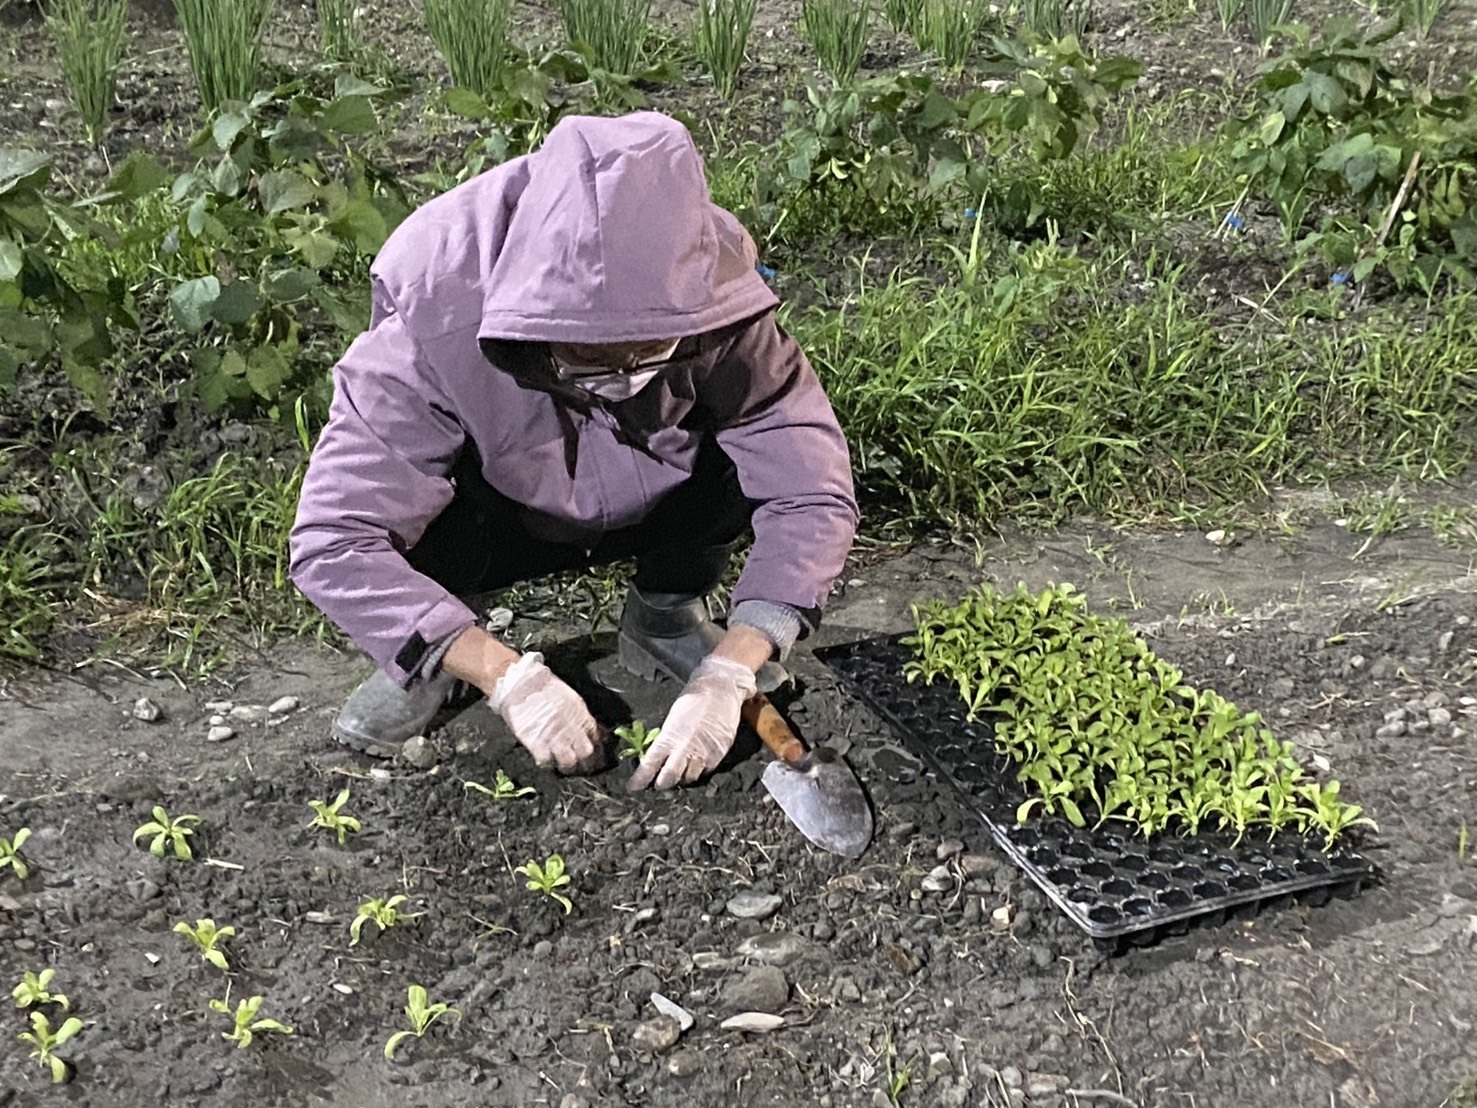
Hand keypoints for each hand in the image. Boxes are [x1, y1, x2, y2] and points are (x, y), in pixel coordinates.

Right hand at [489, 653, 603, 773]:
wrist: (523, 683)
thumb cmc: (546, 688)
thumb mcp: (572, 700)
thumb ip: (581, 717)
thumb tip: (592, 731)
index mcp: (582, 716)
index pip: (598, 738)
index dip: (599, 750)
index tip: (598, 757)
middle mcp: (571, 728)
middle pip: (586, 753)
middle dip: (587, 762)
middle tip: (583, 766)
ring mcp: (554, 737)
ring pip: (570, 761)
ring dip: (568, 766)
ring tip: (564, 766)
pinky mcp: (536, 742)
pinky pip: (546, 761)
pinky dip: (547, 763)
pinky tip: (546, 760)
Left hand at [628, 655, 757, 790]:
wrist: (720, 690)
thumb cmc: (694, 699)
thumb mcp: (673, 718)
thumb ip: (667, 739)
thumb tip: (659, 756)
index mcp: (669, 738)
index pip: (650, 765)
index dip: (640, 779)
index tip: (633, 787)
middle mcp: (685, 749)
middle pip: (669, 779)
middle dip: (662, 784)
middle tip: (658, 784)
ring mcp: (703, 754)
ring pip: (689, 779)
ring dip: (681, 779)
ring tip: (678, 774)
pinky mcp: (718, 755)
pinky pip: (705, 772)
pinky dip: (698, 771)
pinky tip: (695, 765)